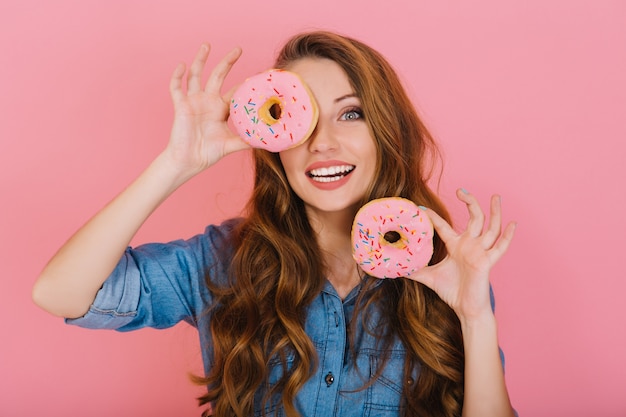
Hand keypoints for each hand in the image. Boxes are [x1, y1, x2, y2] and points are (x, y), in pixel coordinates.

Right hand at [164, 43, 249, 179]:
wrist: (189, 161)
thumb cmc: (208, 153)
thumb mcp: (231, 145)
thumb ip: (247, 141)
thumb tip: (267, 142)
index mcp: (221, 109)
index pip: (235, 91)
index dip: (246, 83)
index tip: (259, 74)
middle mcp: (208, 101)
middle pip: (218, 75)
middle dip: (228, 62)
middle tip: (239, 49)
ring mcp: (194, 101)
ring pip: (196, 75)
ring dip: (200, 59)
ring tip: (207, 45)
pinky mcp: (181, 106)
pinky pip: (176, 87)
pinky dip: (177, 76)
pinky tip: (182, 65)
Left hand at [409, 189, 515, 320]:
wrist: (465, 309)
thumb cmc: (451, 291)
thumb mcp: (429, 277)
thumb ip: (414, 270)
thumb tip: (395, 268)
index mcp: (456, 246)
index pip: (444, 227)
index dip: (434, 217)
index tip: (422, 207)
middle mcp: (470, 245)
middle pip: (474, 218)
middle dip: (469, 202)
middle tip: (460, 190)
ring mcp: (480, 252)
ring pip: (490, 228)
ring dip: (494, 212)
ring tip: (496, 196)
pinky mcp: (487, 262)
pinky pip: (500, 248)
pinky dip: (508, 236)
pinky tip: (514, 224)